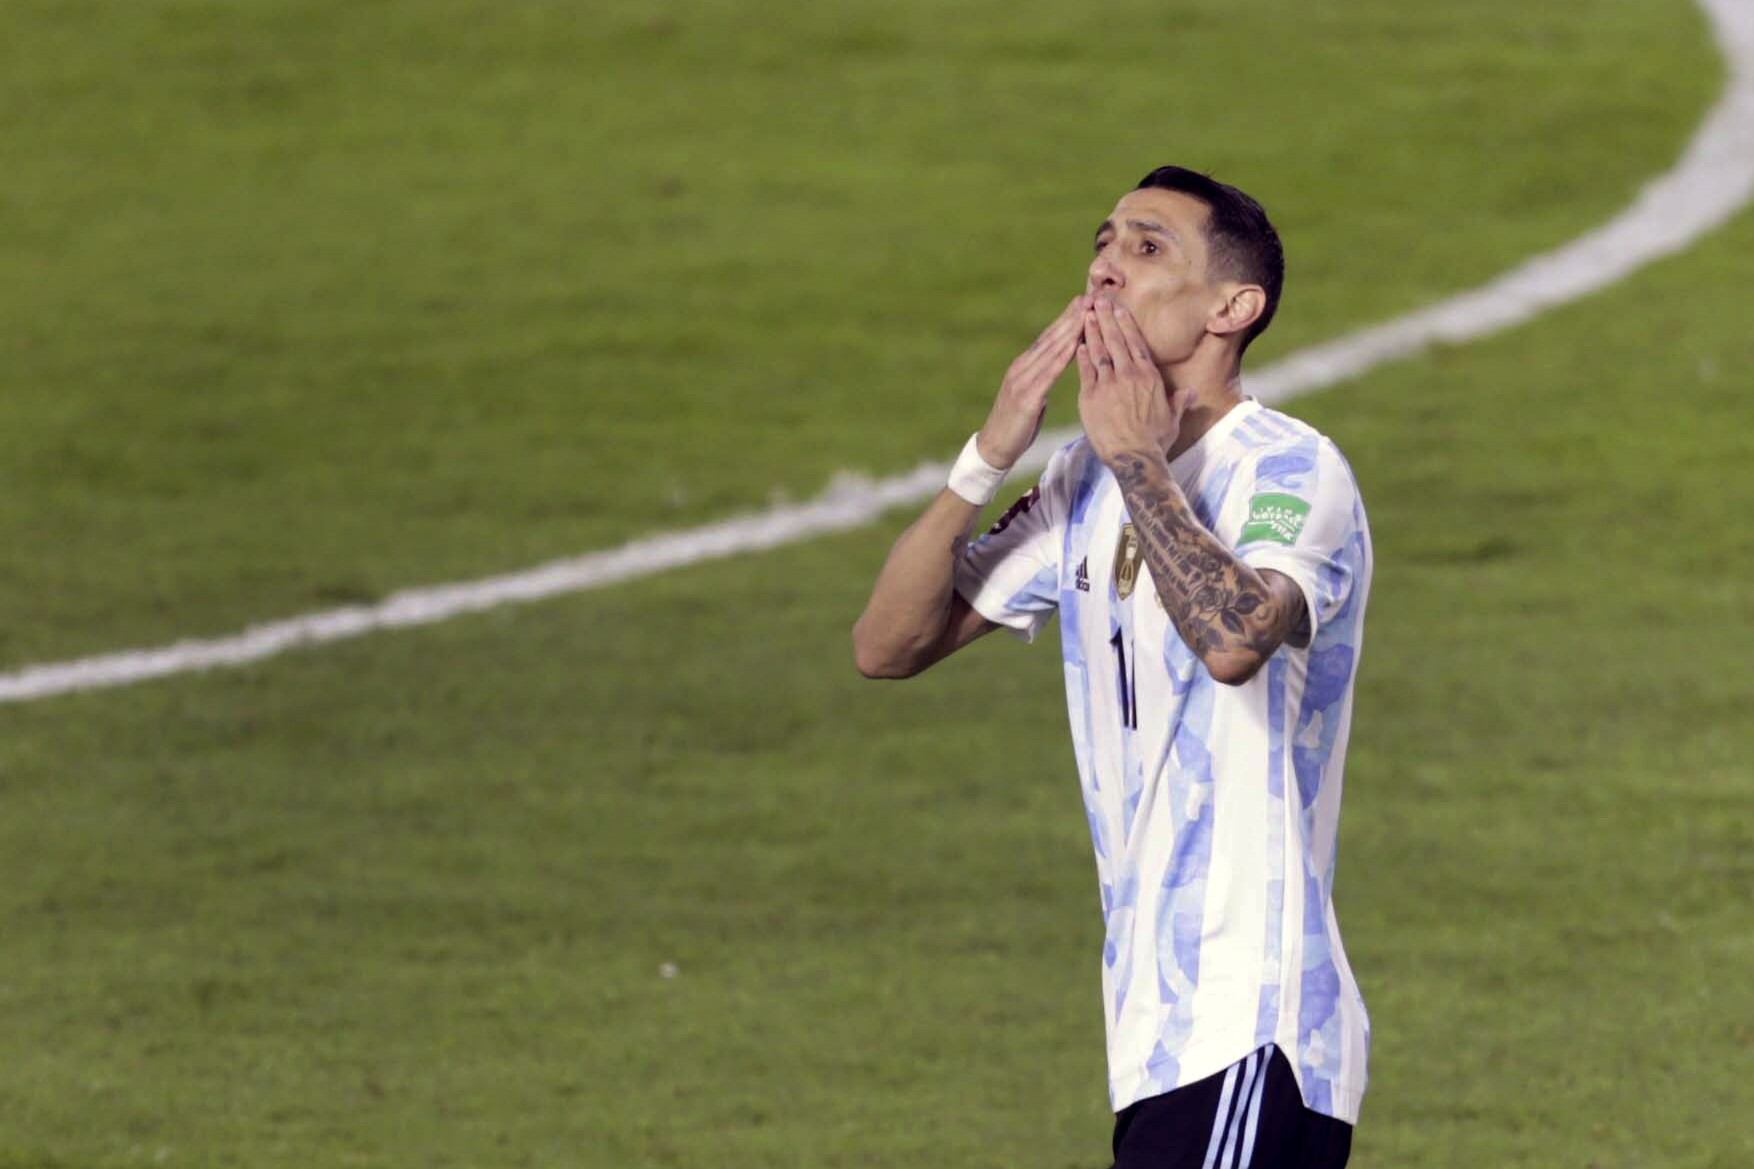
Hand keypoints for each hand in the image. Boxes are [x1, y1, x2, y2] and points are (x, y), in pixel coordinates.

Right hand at [975, 293, 1089, 469]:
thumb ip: (1042, 378)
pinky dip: (1062, 358)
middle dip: (1071, 316)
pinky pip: (1048, 374)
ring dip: (1069, 331)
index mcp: (1024, 367)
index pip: (1049, 337)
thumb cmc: (1017, 424)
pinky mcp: (1026, 398)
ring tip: (1086, 313)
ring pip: (1050, 351)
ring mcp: (1022, 381)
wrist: (995, 447)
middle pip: (1050, 337)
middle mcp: (1021, 368)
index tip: (1084, 301)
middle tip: (1089, 296)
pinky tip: (1075, 346)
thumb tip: (1058, 366)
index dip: (1066, 318)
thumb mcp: (1032, 396)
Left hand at [1075, 296, 1183, 466]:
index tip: (1119, 309)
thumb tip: (1191, 393)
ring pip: (1099, 351)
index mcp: (1149, 376)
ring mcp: (1109, 384)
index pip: (1136, 343)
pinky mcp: (1091, 397)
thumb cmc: (1156, 441)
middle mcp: (1129, 375)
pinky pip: (1085, 371)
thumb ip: (1179, 401)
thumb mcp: (1172, 419)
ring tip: (1086, 314)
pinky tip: (1077, 344)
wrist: (1136, 458)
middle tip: (1098, 299)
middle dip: (1107, 318)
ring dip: (1092, 331)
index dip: (1126, 324)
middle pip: (1116, 340)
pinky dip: (1081, 356)